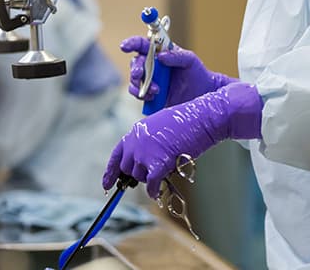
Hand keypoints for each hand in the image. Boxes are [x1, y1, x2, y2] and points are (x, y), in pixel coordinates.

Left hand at [102, 82, 261, 197]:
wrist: (202, 118)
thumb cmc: (187, 121)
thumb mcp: (160, 126)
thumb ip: (147, 141)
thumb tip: (142, 163)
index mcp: (136, 131)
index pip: (117, 154)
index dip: (111, 171)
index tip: (106, 184)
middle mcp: (136, 142)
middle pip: (128, 169)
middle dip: (138, 174)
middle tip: (151, 174)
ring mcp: (145, 153)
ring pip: (140, 177)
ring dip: (150, 178)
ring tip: (166, 168)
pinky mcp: (157, 164)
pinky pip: (151, 184)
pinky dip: (155, 190)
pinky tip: (158, 191)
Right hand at [120, 36, 235, 106]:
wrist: (203, 96)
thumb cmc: (198, 74)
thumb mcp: (191, 61)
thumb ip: (177, 56)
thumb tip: (161, 56)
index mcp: (161, 52)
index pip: (143, 44)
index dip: (132, 43)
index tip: (125, 46)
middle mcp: (153, 64)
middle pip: (136, 62)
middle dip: (135, 68)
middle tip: (140, 74)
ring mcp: (151, 79)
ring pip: (134, 78)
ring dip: (140, 84)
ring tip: (156, 90)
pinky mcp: (150, 93)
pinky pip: (137, 92)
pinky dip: (141, 94)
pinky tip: (153, 96)